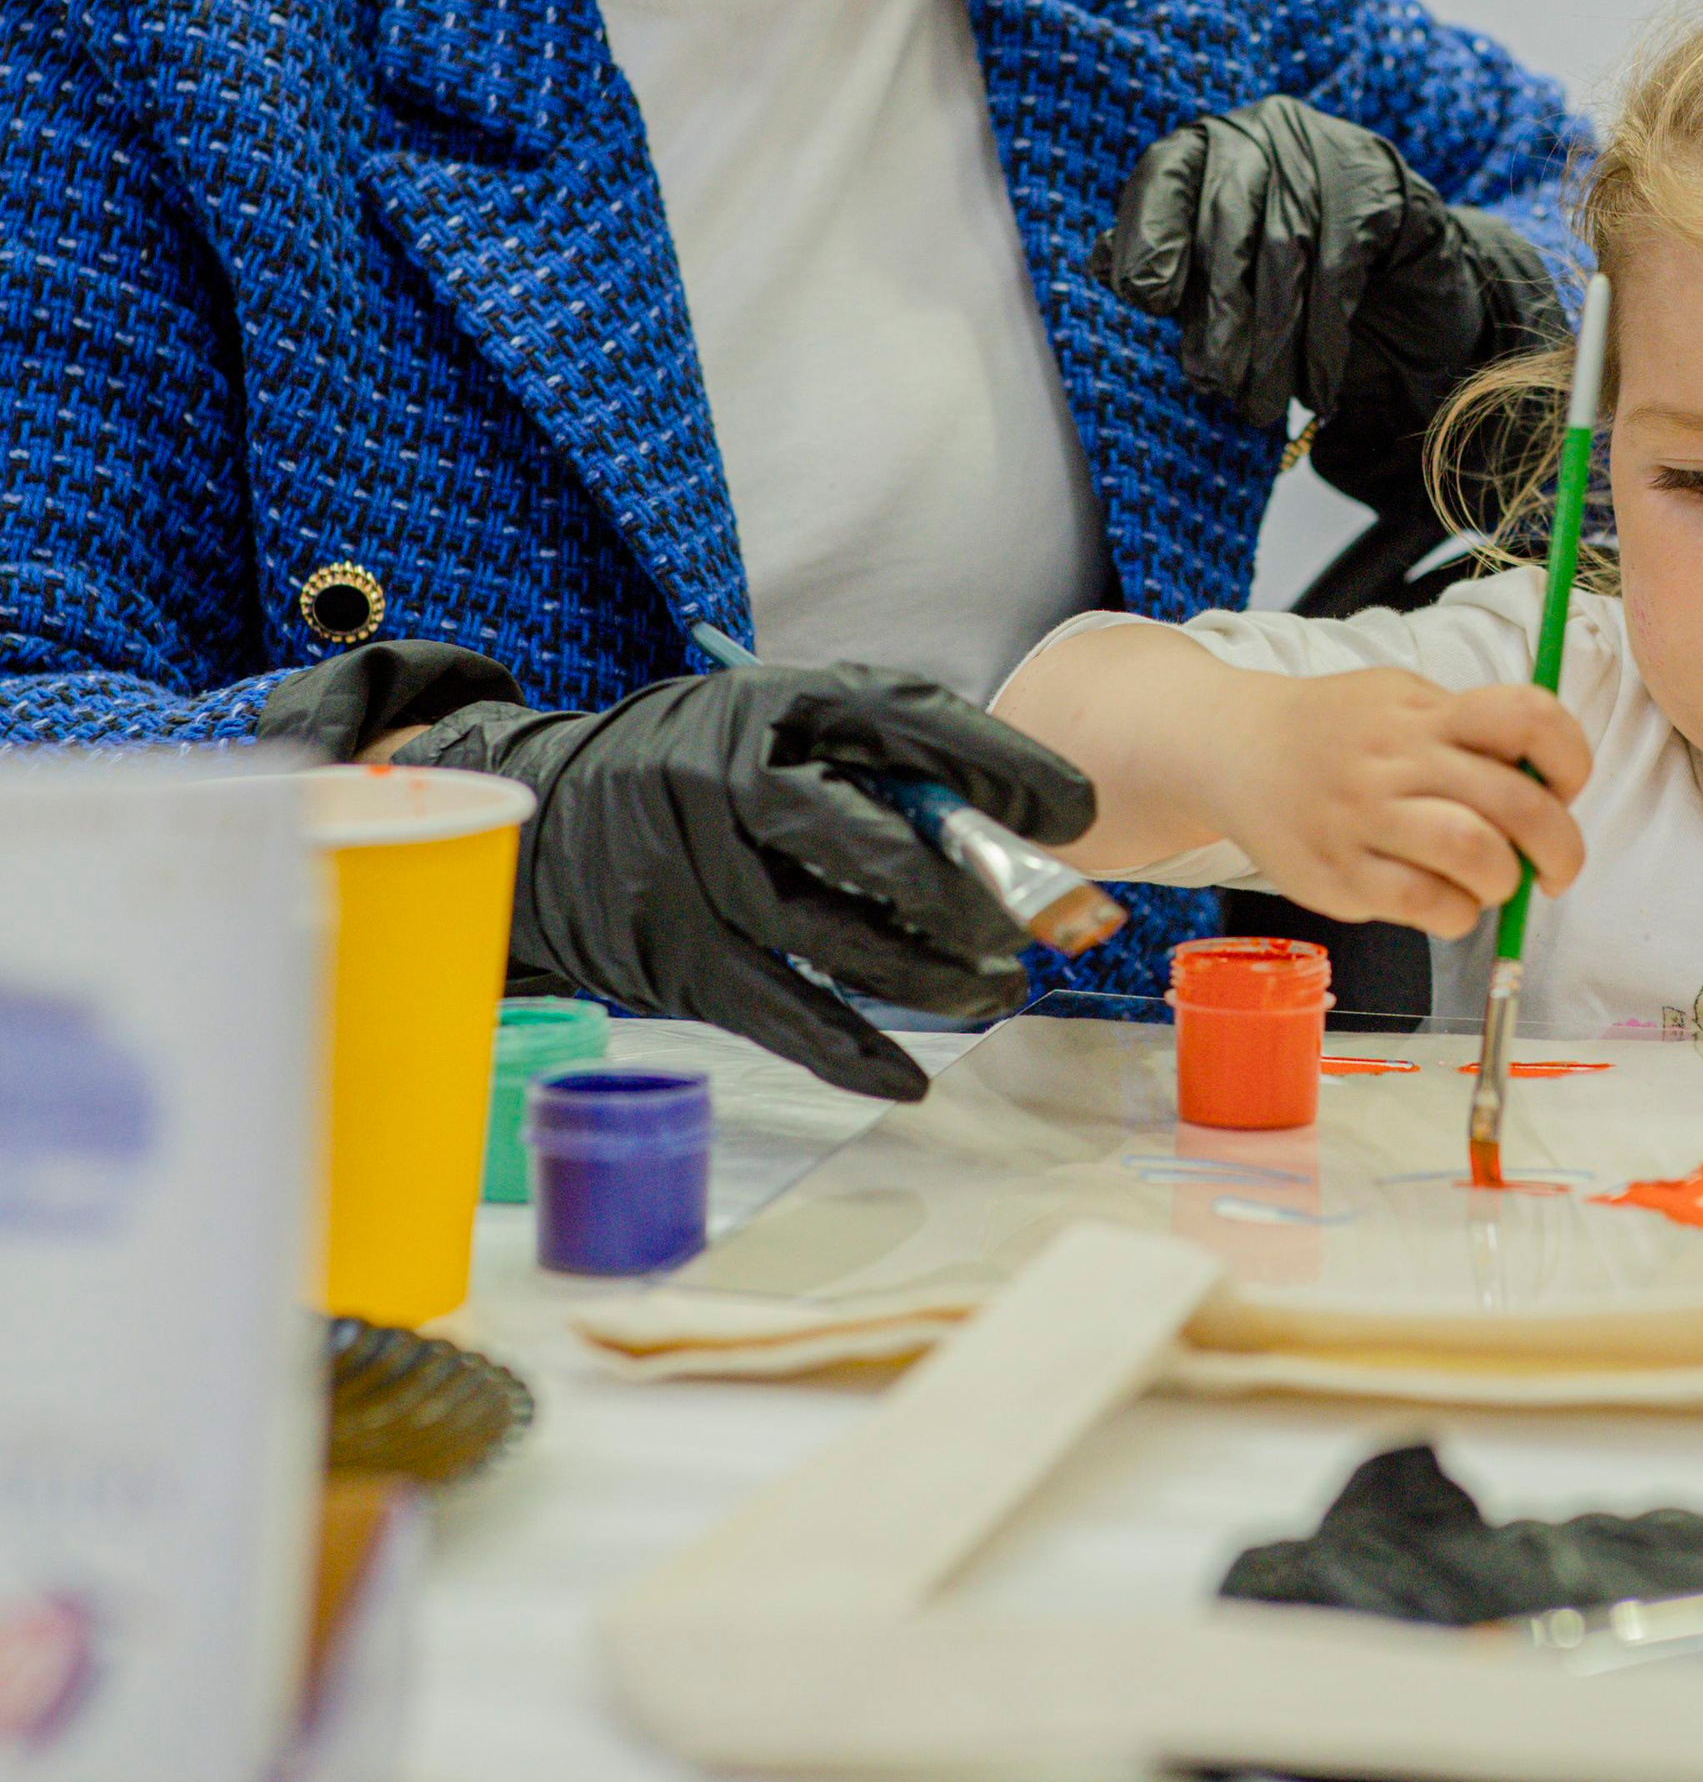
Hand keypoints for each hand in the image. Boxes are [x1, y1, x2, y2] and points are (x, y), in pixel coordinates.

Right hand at [395, 662, 1096, 1097]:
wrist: (547, 825)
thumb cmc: (698, 767)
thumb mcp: (779, 723)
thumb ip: (884, 755)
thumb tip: (1029, 820)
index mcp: (771, 706)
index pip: (904, 721)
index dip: (1000, 765)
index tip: (1076, 809)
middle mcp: (728, 783)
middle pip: (873, 843)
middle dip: (971, 892)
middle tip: (1037, 922)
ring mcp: (700, 876)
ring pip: (840, 937)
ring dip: (937, 975)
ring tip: (1002, 987)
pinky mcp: (681, 958)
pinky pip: (783, 1012)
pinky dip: (853, 1049)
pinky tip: (911, 1074)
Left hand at [1101, 96, 1562, 501]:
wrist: (1401, 261)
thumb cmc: (1289, 267)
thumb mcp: (1220, 261)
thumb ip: (1165, 259)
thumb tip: (1107, 266)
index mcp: (1209, 144)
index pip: (1165, 174)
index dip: (1150, 233)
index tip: (1147, 299)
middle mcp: (1265, 132)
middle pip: (1228, 218)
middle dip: (1217, 311)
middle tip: (1212, 383)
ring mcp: (1328, 152)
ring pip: (1286, 248)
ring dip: (1271, 339)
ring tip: (1260, 404)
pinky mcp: (1383, 189)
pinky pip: (1342, 267)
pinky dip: (1324, 339)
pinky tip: (1317, 389)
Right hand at [1213, 669, 1587, 937]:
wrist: (1231, 749)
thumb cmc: (1334, 730)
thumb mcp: (1400, 698)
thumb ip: (1467, 732)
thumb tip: (1548, 787)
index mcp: (1425, 711)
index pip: (1527, 718)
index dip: (1570, 758)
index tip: (1565, 788)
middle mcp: (1397, 758)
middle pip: (1515, 801)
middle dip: (1560, 847)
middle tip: (1555, 868)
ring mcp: (1364, 816)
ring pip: (1474, 853)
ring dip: (1504, 881)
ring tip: (1491, 884)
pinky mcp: (1338, 874)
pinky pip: (1425, 904)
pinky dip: (1457, 914)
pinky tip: (1448, 906)